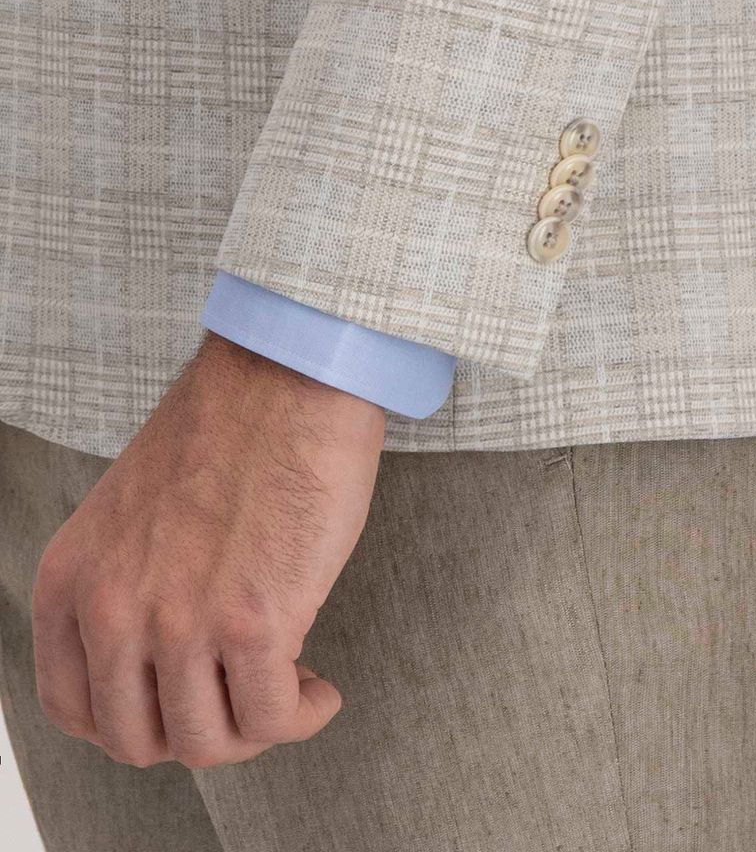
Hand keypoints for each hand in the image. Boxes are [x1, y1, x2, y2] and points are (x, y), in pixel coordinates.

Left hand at [32, 332, 383, 767]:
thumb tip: (166, 664)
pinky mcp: (254, 623)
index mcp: (71, 580)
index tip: (183, 701)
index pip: (75, 710)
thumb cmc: (227, 429)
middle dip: (199, 730)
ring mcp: (179, 622)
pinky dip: (302, 715)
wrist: (287, 376)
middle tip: (242, 697)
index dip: (138, 722)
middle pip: (142, 740)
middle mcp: (111, 610)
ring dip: (256, 727)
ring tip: (289, 688)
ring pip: (209, 743)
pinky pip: (273, 718)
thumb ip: (127, 587)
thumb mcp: (131, 515)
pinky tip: (320, 687)